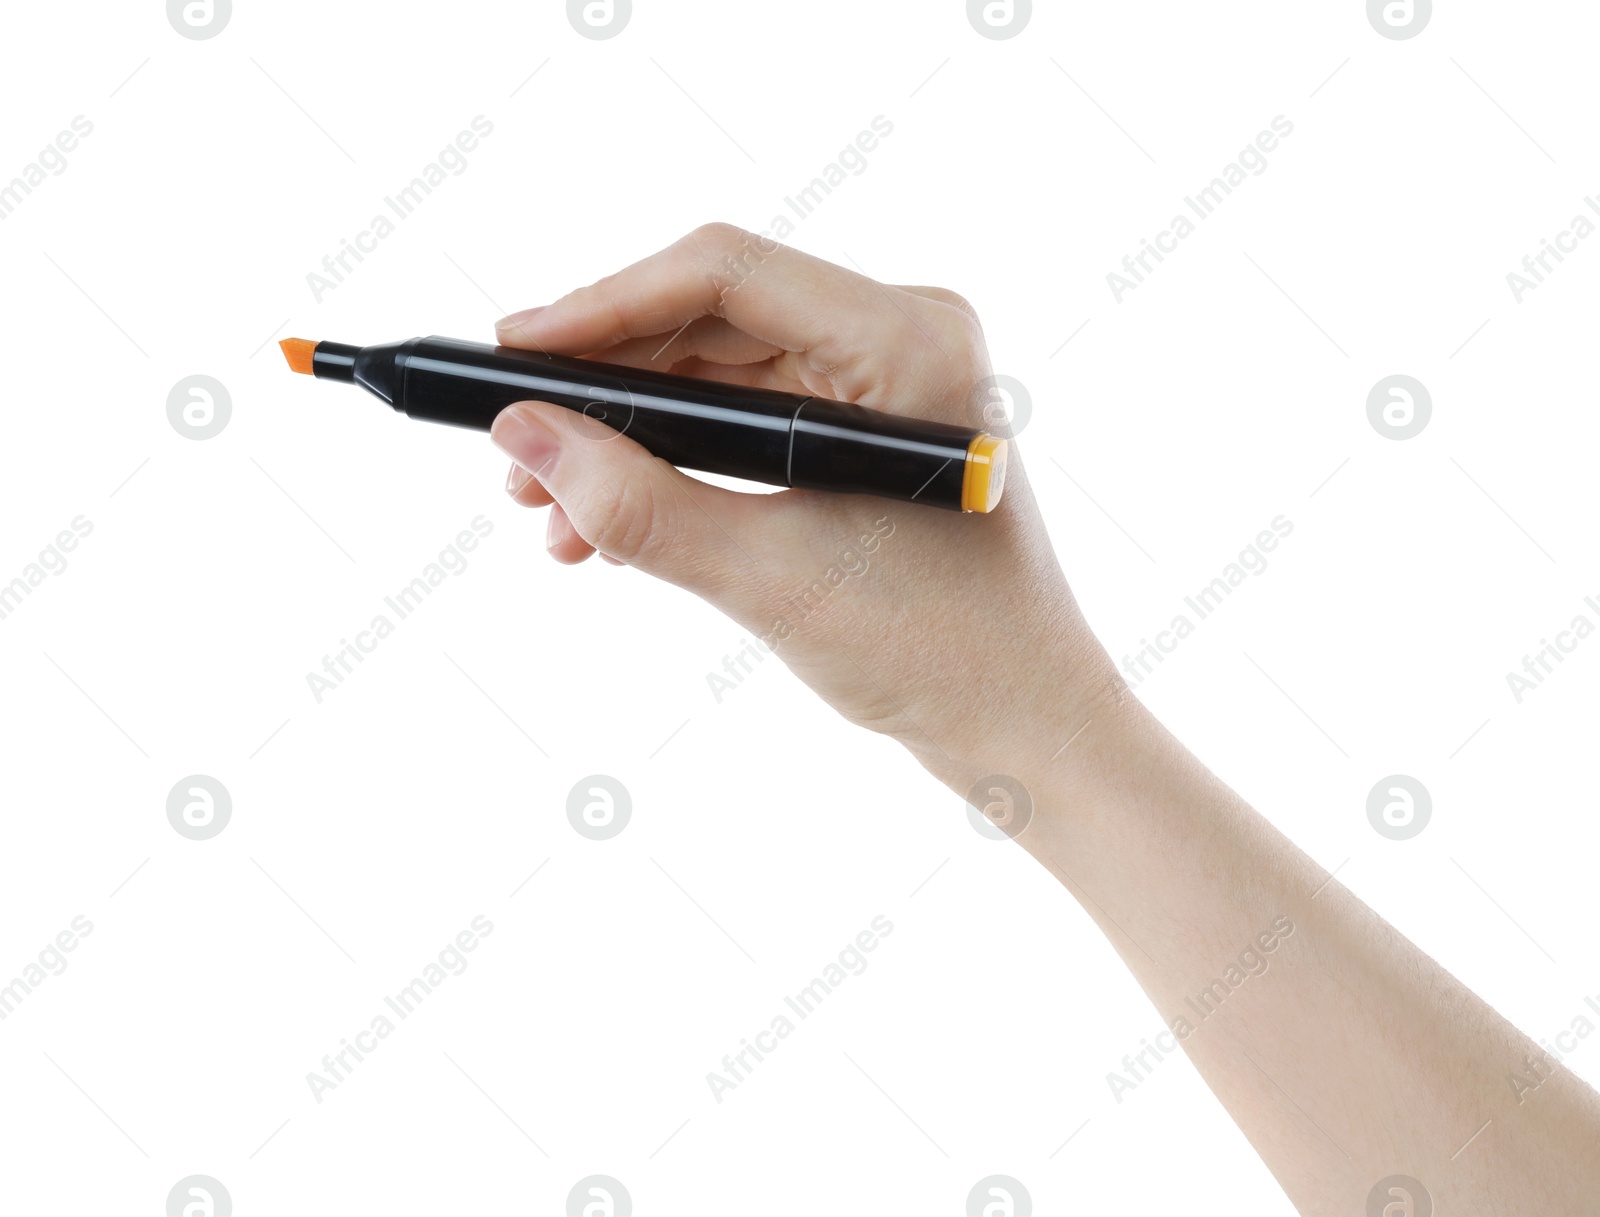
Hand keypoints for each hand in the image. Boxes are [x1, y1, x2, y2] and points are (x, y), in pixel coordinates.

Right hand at [490, 223, 1120, 787]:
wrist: (1026, 723)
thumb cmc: (942, 654)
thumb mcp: (770, 580)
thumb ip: (638, 505)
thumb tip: (525, 438)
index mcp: (907, 341)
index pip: (721, 275)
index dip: (601, 307)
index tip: (509, 355)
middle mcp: (902, 336)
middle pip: (709, 318)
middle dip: (603, 386)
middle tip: (516, 451)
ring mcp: (886, 380)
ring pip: (716, 371)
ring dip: (628, 433)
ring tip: (549, 507)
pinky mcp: (866, 428)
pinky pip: (744, 417)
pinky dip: (675, 462)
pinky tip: (608, 522)